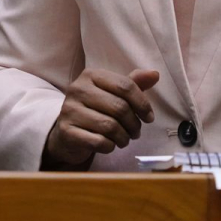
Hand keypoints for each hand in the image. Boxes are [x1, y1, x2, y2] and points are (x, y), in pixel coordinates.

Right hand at [41, 68, 158, 169]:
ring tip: (125, 139)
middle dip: (134, 124)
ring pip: (110, 126)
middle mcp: (78, 89)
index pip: (125, 86)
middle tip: (136, 132)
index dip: (143, 103)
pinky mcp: (66, 131)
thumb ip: (132, 83)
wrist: (66, 132)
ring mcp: (69, 110)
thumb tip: (155, 74)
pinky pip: (98, 141)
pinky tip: (110, 145)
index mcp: (91, 75)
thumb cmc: (94, 110)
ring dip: (124, 137)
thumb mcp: (112, 93)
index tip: (149, 117)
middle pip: (120, 107)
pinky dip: (110, 146)